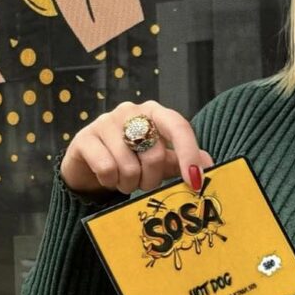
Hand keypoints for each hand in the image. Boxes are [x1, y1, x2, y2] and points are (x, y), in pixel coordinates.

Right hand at [61, 100, 213, 198]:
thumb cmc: (129, 159)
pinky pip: (107, 169)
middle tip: (144, 184)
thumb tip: (210, 164)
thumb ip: (181, 160)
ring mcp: (105, 122)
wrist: (88, 165)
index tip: (195, 182)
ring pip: (129, 166)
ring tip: (124, 180)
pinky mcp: (85, 138)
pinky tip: (107, 178)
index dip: (189, 154)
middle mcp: (130, 111)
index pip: (178, 126)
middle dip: (151, 180)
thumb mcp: (158, 159)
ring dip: (129, 184)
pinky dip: (110, 182)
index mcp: (154, 112)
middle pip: (154, 154)